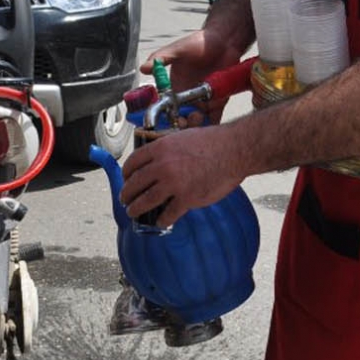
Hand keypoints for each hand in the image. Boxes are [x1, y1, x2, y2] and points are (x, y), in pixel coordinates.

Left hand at [120, 125, 246, 226]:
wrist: (235, 150)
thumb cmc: (214, 142)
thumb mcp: (183, 137)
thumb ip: (167, 149)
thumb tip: (157, 160)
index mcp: (161, 148)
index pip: (132, 162)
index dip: (126, 173)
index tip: (126, 180)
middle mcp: (163, 166)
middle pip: (134, 184)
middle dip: (126, 194)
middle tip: (125, 199)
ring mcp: (174, 184)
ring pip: (145, 202)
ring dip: (136, 209)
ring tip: (133, 212)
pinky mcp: (187, 199)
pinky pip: (168, 214)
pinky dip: (162, 220)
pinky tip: (161, 221)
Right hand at [140, 29, 241, 121]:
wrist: (225, 39)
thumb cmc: (201, 42)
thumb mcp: (178, 49)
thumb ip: (161, 58)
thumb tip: (144, 68)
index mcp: (174, 87)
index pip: (164, 108)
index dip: (163, 118)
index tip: (164, 121)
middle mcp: (187, 97)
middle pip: (180, 120)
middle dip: (180, 126)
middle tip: (183, 121)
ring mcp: (203, 100)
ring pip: (196, 122)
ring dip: (195, 126)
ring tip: (198, 117)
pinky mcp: (219, 101)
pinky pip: (214, 118)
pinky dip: (211, 125)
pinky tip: (210, 125)